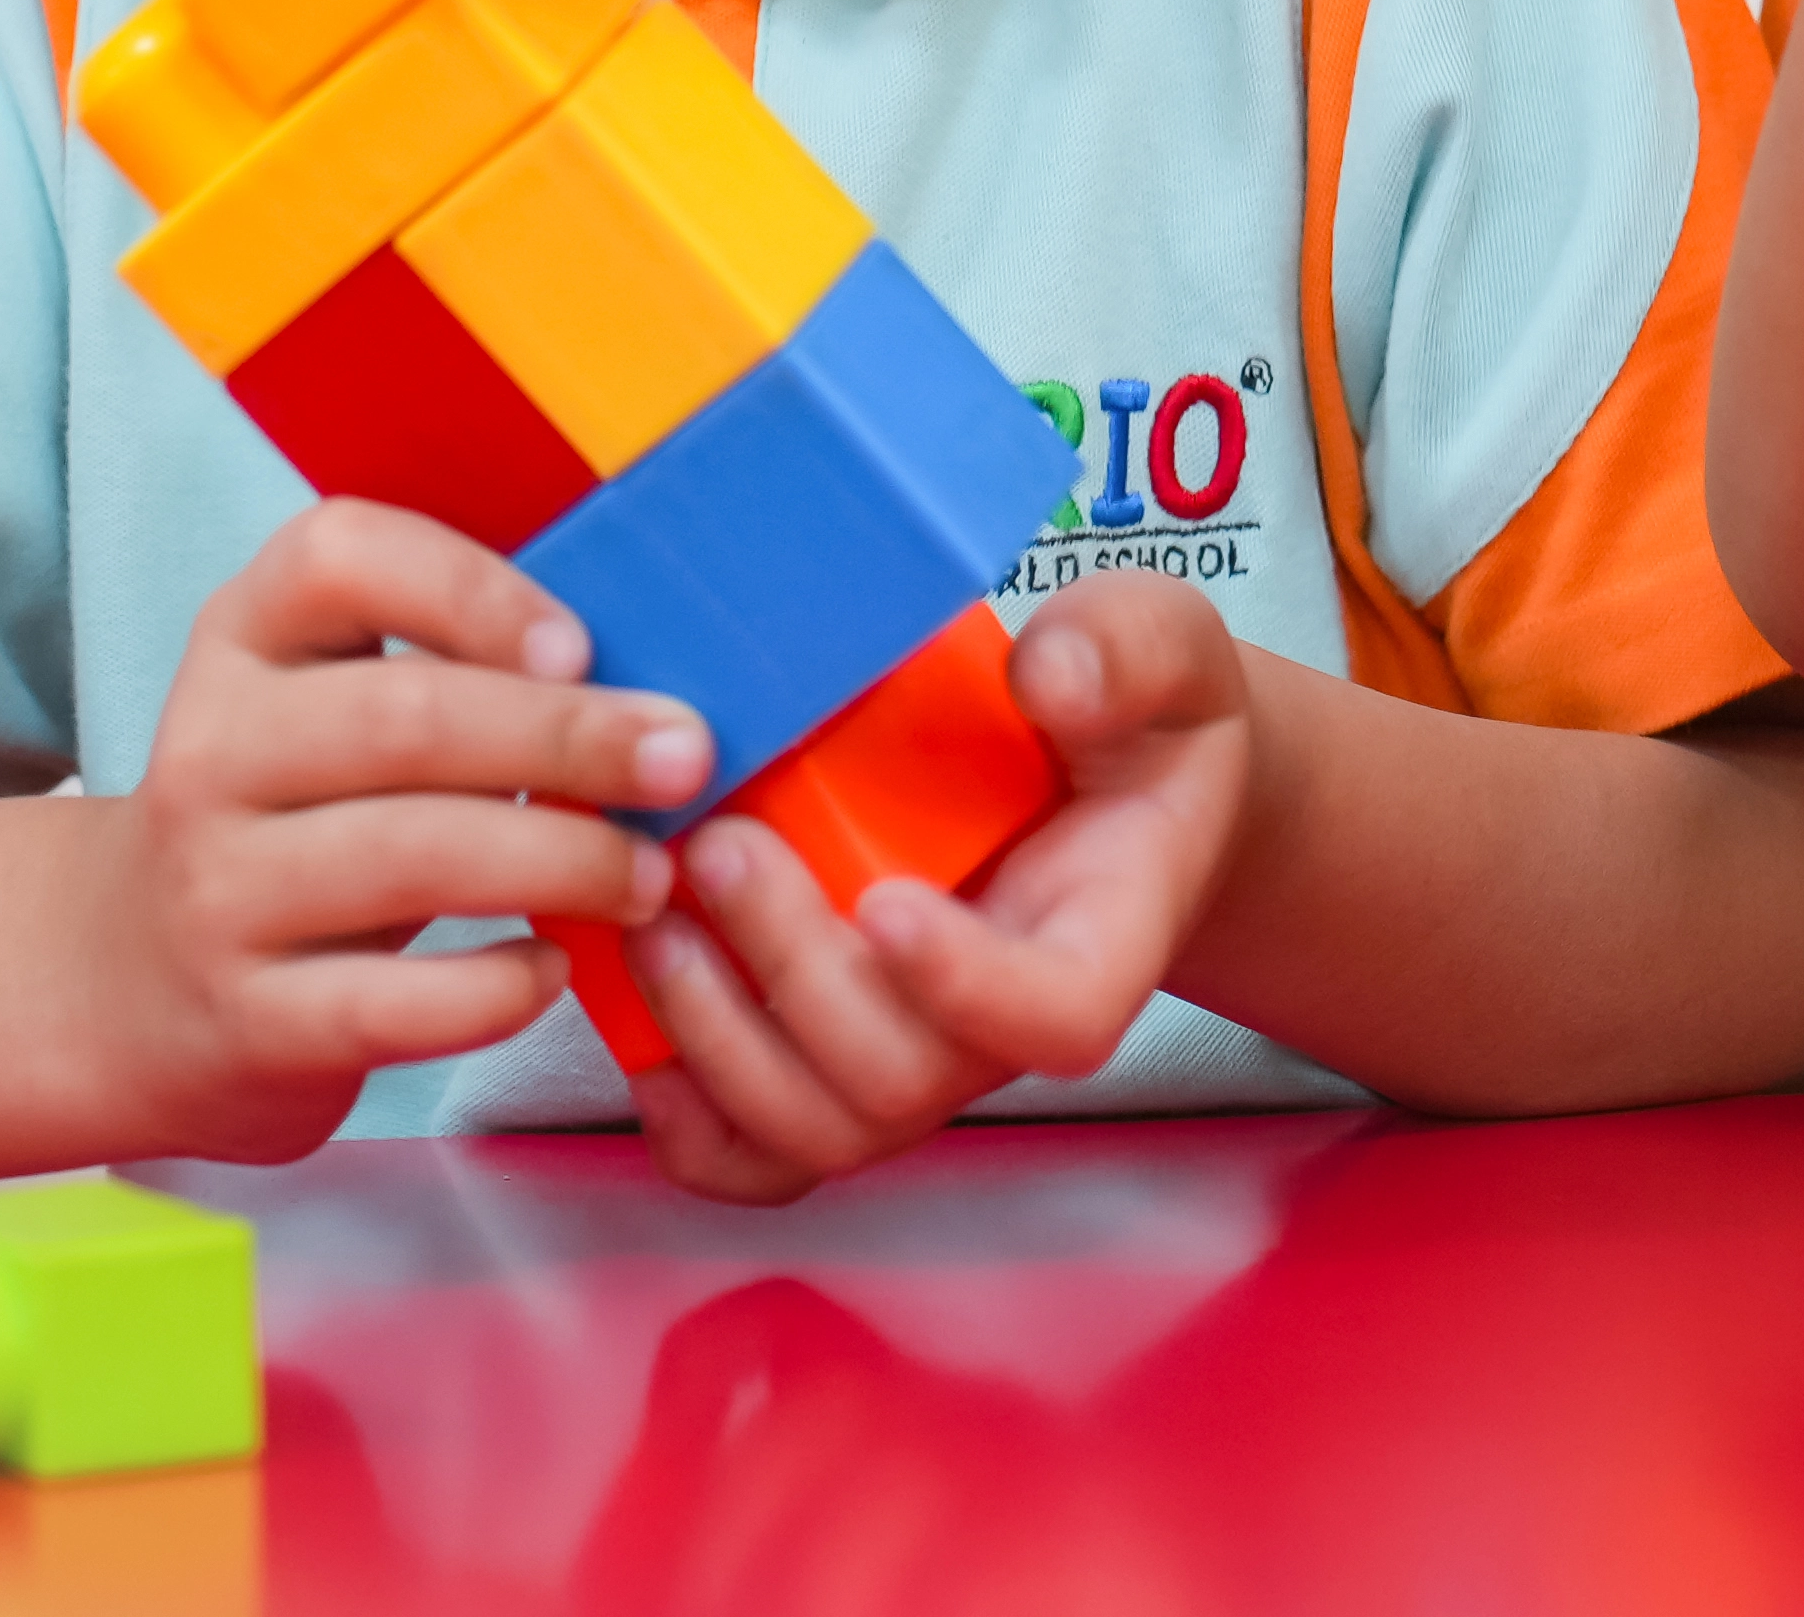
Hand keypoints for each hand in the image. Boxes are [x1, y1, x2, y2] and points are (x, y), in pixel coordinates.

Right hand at [83, 498, 706, 1162]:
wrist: (133, 986)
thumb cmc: (295, 821)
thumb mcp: (326, 710)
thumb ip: (449, 671)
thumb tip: (650, 683)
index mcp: (243, 641)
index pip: (337, 558)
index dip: (471, 588)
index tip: (582, 643)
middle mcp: (210, 753)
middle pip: (402, 719)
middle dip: (566, 737)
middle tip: (685, 758)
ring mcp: (216, 891)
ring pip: (409, 857)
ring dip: (562, 861)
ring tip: (649, 873)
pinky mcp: (245, 1019)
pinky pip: (393, 1004)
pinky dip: (497, 988)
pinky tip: (553, 969)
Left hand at [617, 574, 1250, 1203]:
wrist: (1125, 792)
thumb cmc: (1140, 724)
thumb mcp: (1162, 650)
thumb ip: (1123, 650)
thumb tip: (1046, 678)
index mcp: (1104, 934)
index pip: (1055, 1016)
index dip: (964, 985)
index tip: (886, 897)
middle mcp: (1007, 1022)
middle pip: (904, 1079)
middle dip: (791, 975)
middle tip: (718, 847)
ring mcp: (925, 1055)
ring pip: (823, 1130)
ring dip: (718, 1040)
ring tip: (658, 917)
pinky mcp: (849, 1061)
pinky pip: (770, 1154)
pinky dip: (693, 1124)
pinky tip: (642, 1031)